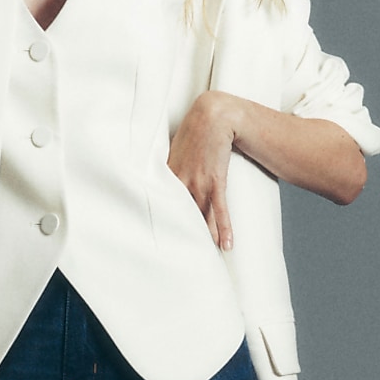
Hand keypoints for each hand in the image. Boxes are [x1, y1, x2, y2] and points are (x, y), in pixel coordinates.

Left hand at [167, 91, 241, 250]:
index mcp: (167, 177)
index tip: (154, 245)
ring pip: (200, 218)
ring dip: (203, 240)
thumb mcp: (172, 152)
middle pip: (179, 218)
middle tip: (175, 263)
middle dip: (179, 240)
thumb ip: (166, 170)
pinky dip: (223, 229)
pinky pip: (220, 210)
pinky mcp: (216, 182)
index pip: (160, 207)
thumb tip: (156, 183)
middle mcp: (180, 183)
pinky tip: (225, 245)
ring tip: (203, 262)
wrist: (214, 116)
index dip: (158, 226)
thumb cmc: (193, 133)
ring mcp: (198, 183)